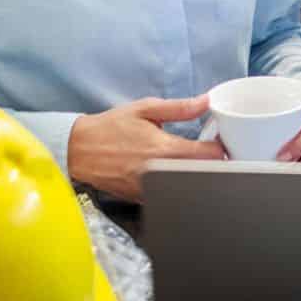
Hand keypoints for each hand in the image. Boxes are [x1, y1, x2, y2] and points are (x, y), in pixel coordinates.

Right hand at [66, 95, 224, 202]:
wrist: (79, 150)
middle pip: (203, 175)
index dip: (221, 148)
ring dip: (195, 176)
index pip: (209, 156)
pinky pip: (168, 195)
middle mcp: (161, 173)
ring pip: (186, 188)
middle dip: (214, 164)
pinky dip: (176, 186)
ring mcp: (152, 190)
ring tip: (193, 163)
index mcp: (165, 149)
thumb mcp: (145, 109)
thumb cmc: (111, 127)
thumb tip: (206, 101)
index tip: (221, 141)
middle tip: (212, 152)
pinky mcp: (142, 199)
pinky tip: (173, 174)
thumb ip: (178, 108)